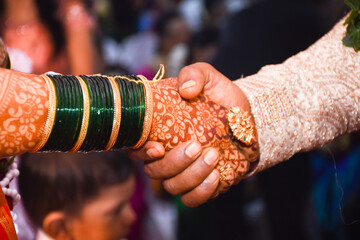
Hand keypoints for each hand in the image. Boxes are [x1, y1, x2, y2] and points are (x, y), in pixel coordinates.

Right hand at [128, 63, 254, 206]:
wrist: (248, 116)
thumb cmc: (221, 97)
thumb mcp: (208, 78)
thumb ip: (194, 74)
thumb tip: (185, 89)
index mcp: (160, 132)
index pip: (137, 148)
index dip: (141, 152)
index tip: (158, 147)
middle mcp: (168, 155)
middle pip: (154, 171)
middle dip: (174, 162)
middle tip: (197, 146)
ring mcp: (185, 172)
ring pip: (172, 186)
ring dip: (191, 175)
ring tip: (213, 155)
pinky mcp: (202, 184)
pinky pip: (192, 199)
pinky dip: (201, 192)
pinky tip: (216, 176)